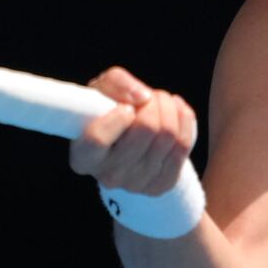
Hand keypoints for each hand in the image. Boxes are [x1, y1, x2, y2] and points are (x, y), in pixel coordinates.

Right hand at [68, 67, 196, 197]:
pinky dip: (184, 120)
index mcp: (84, 156)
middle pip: (146, 129)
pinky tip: (176, 111)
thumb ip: (116, 83)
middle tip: (149, 97)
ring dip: (169, 108)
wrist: (126, 140)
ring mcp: (136, 184)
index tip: (125, 107)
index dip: (117, 117)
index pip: (98, 138)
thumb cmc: (108, 111)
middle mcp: (108, 176)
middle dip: (153, 102)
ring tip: (161, 102)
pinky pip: (183, 145)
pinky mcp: (161, 184)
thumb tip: (142, 97)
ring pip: (168, 134)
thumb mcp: (102, 90)